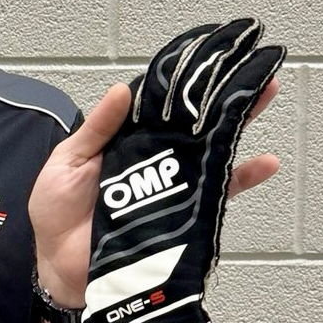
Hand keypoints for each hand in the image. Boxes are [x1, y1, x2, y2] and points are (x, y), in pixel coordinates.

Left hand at [28, 76, 280, 307]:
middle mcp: (152, 158)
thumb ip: (97, 129)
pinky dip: (240, 178)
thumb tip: (123, 89)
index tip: (206, 56)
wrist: (59, 266)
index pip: (158, 105)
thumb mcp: (68, 161)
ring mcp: (170, 185)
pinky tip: (265, 162)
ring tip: (263, 95)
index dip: (181, 83)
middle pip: (192, 121)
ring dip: (238, 123)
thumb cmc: (57, 211)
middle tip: (251, 66)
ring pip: (210, 149)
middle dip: (220, 94)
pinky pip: (216, 195)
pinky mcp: (182, 215)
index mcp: (124, 141)